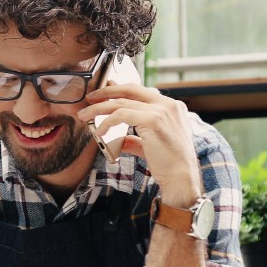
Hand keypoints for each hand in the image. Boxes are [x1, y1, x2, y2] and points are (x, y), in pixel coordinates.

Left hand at [80, 83, 202, 205]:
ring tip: (85, 115)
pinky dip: (107, 121)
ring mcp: (161, 110)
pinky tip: (100, 131)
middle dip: (106, 92)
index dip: (120, 89)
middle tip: (90, 98)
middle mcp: (168, 104)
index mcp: (171, 106)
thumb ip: (135, 138)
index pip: (141, 91)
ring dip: (99, 108)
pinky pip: (121, 115)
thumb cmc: (168, 164)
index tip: (104, 92)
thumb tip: (119, 139)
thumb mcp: (150, 145)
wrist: (181, 177)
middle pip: (130, 90)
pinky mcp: (152, 120)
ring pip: (122, 102)